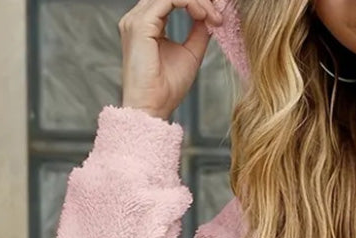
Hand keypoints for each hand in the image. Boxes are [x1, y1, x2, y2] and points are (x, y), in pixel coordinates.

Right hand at [119, 0, 222, 118]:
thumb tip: (210, 16)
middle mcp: (137, 18)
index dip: (197, 2)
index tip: (217, 16)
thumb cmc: (167, 89)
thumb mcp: (190, 54)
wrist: (153, 109)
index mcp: (147, 25)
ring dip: (197, 0)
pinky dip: (191, 3)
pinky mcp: (141, 25)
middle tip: (218, 12)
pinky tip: (203, 16)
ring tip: (213, 16)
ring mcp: (136, 20)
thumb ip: (198, 32)